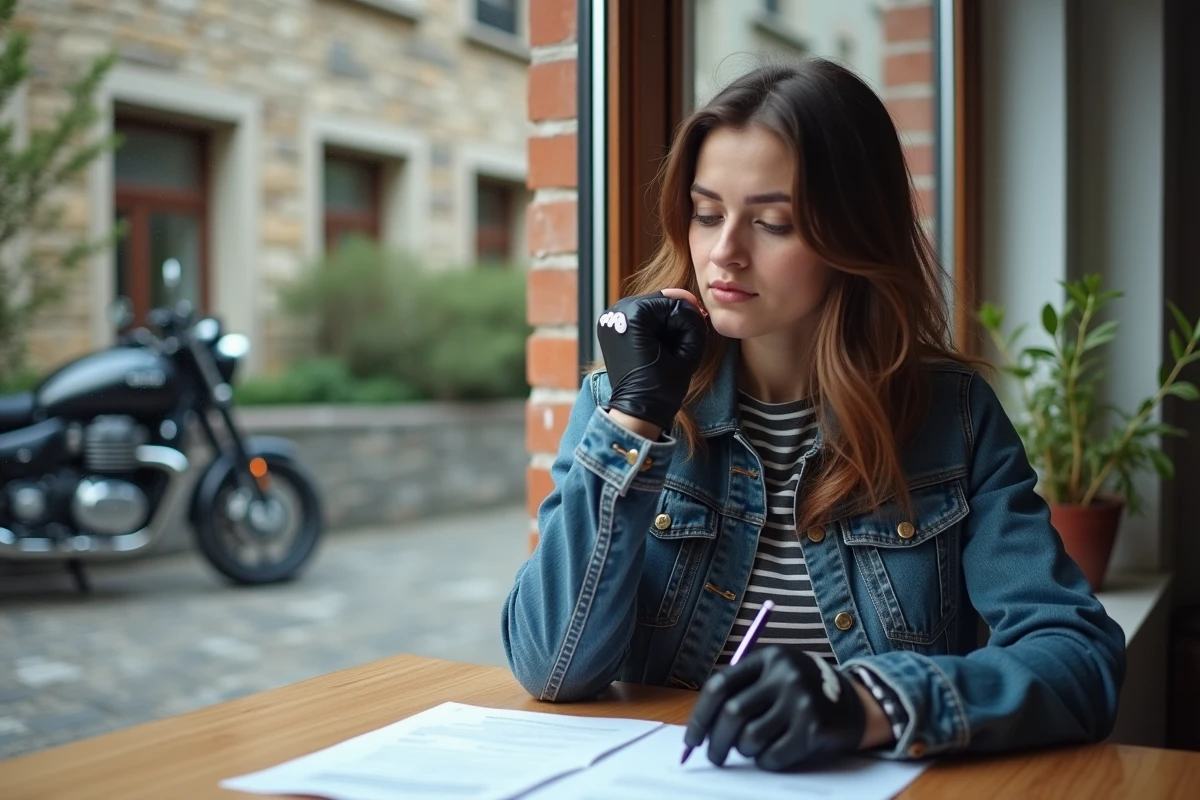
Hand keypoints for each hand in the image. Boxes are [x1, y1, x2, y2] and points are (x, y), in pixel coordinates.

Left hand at [596, 291, 706, 433]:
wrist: (637, 412)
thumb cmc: (662, 387)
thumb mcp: (687, 351)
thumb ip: (692, 322)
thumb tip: (690, 304)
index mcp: (632, 316)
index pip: (670, 301)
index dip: (689, 313)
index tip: (699, 326)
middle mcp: (616, 313)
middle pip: (658, 302)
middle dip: (676, 316)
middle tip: (688, 335)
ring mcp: (609, 320)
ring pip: (648, 308)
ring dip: (664, 320)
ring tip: (673, 342)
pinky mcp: (610, 329)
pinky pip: (637, 317)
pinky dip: (651, 325)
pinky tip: (659, 342)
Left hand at [682, 647, 866, 770]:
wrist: (856, 702)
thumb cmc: (802, 692)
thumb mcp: (775, 674)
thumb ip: (742, 690)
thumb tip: (700, 730)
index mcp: (768, 657)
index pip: (720, 685)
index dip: (699, 716)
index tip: (691, 739)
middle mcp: (785, 675)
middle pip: (732, 713)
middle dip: (715, 741)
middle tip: (713, 756)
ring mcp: (801, 701)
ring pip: (750, 737)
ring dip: (743, 751)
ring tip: (750, 749)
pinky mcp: (814, 728)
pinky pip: (773, 755)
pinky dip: (764, 762)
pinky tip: (769, 756)